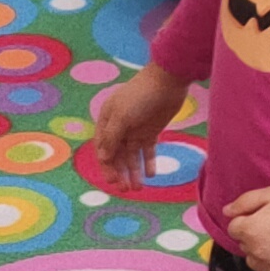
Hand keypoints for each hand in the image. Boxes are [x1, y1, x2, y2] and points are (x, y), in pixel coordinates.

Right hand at [89, 66, 193, 190]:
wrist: (168, 81)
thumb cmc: (140, 95)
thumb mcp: (122, 116)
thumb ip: (111, 137)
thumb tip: (103, 158)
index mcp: (106, 121)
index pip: (102, 148)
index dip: (106, 166)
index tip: (113, 180)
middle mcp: (119, 127)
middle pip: (116, 156)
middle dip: (119, 173)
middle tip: (125, 189)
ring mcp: (135, 130)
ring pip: (131, 157)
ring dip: (133, 172)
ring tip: (138, 188)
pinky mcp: (151, 132)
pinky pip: (147, 152)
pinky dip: (148, 163)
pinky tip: (151, 175)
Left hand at [220, 182, 269, 270]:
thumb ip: (244, 202)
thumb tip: (226, 212)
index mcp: (250, 230)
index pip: (234, 228)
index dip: (248, 218)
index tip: (265, 214)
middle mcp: (256, 252)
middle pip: (243, 245)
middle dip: (253, 235)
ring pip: (253, 262)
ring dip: (260, 253)